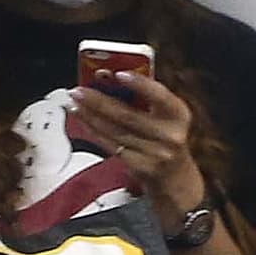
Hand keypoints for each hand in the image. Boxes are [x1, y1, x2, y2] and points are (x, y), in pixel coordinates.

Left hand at [65, 70, 207, 225]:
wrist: (177, 180)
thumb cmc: (168, 141)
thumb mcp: (168, 118)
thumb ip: (147, 100)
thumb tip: (111, 81)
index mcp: (179, 115)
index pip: (160, 96)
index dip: (140, 84)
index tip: (118, 73)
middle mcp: (170, 135)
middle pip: (128, 115)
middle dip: (99, 101)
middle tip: (79, 89)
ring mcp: (155, 154)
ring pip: (116, 132)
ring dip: (91, 116)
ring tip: (76, 103)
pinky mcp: (141, 168)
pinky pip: (112, 147)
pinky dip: (95, 132)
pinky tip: (84, 121)